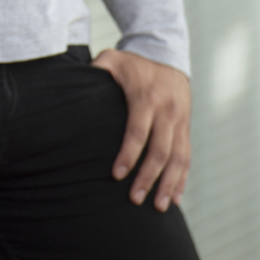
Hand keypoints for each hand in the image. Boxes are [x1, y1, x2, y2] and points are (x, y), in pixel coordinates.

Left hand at [92, 49, 190, 210]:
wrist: (166, 52)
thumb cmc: (132, 61)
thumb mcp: (111, 59)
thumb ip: (96, 71)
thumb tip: (72, 85)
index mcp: (146, 97)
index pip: (138, 131)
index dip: (128, 155)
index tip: (116, 174)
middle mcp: (167, 110)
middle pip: (160, 151)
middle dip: (148, 177)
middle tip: (134, 199)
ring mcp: (180, 120)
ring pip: (178, 158)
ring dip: (169, 184)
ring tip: (158, 207)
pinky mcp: (186, 126)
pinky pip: (187, 156)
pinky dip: (182, 178)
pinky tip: (175, 197)